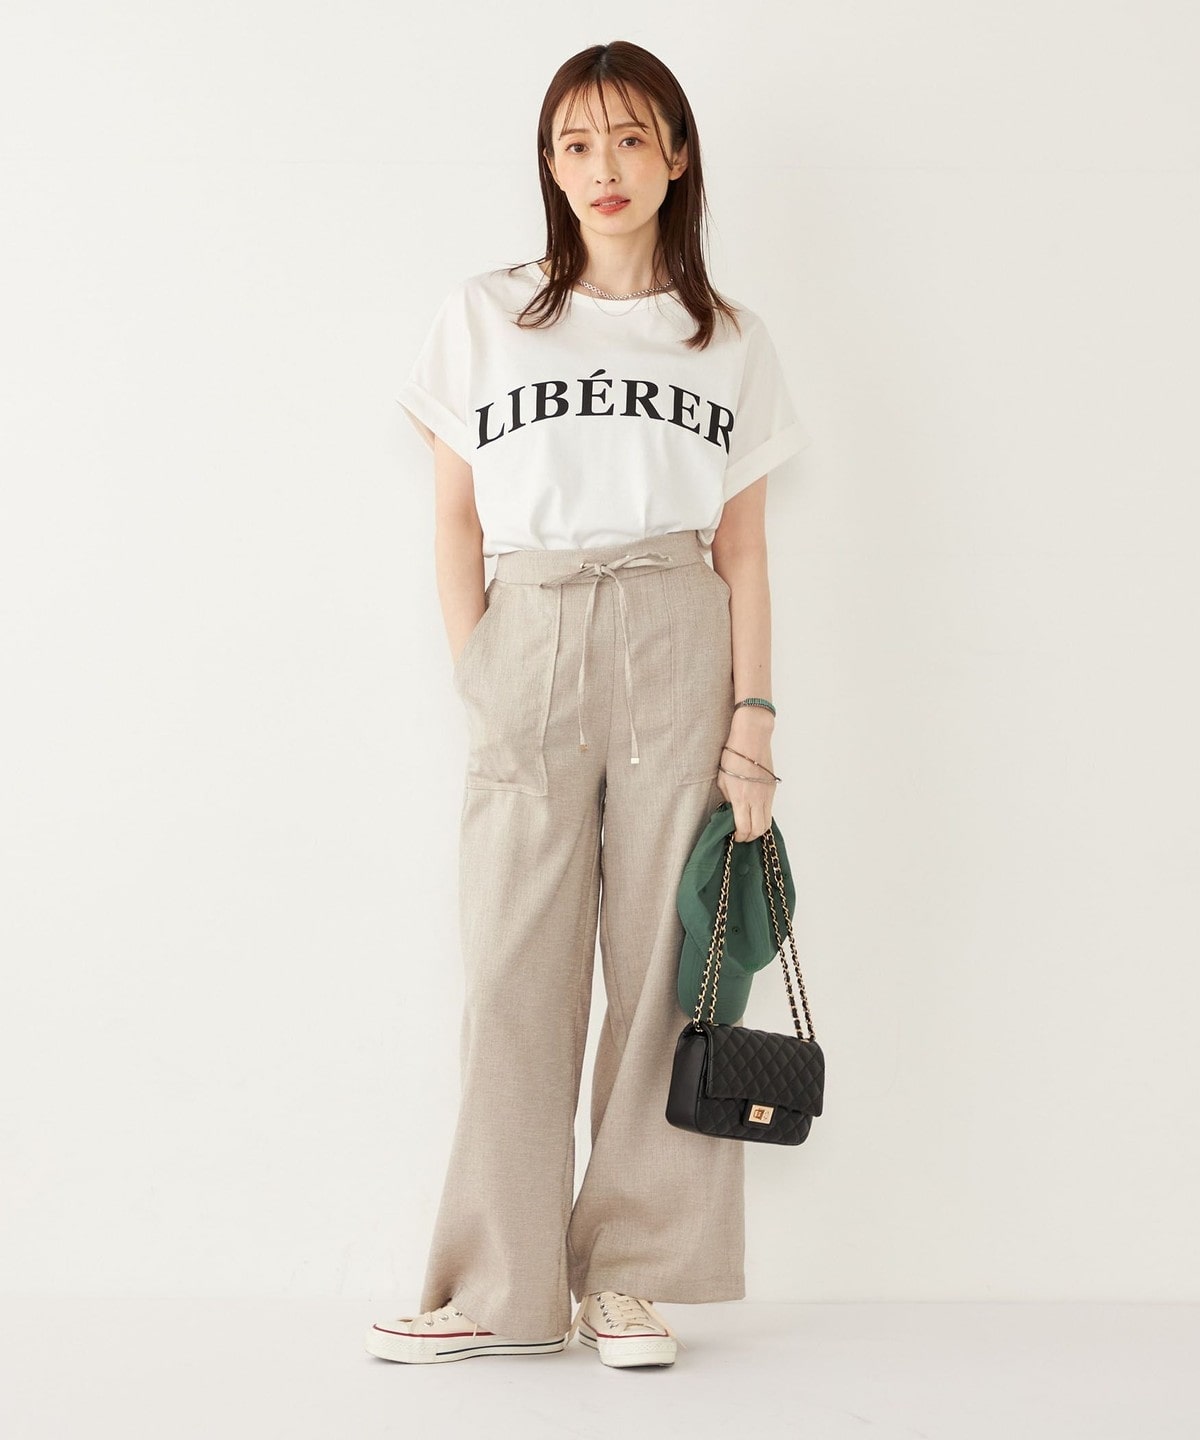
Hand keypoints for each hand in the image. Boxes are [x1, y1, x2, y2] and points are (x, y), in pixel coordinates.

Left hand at [715, 709, 776, 840]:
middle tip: (742, 834)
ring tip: (749, 826)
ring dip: (758, 829)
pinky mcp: (772, 789)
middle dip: (750, 836)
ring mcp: (767, 795)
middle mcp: (757, 800)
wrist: (752, 738)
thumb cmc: (733, 756)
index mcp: (742, 799)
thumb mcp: (722, 779)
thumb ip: (728, 798)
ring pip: (767, 822)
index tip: (734, 836)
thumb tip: (731, 810)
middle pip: (759, 830)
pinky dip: (763, 816)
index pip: (745, 828)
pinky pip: (770, 810)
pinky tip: (754, 813)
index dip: (740, 837)